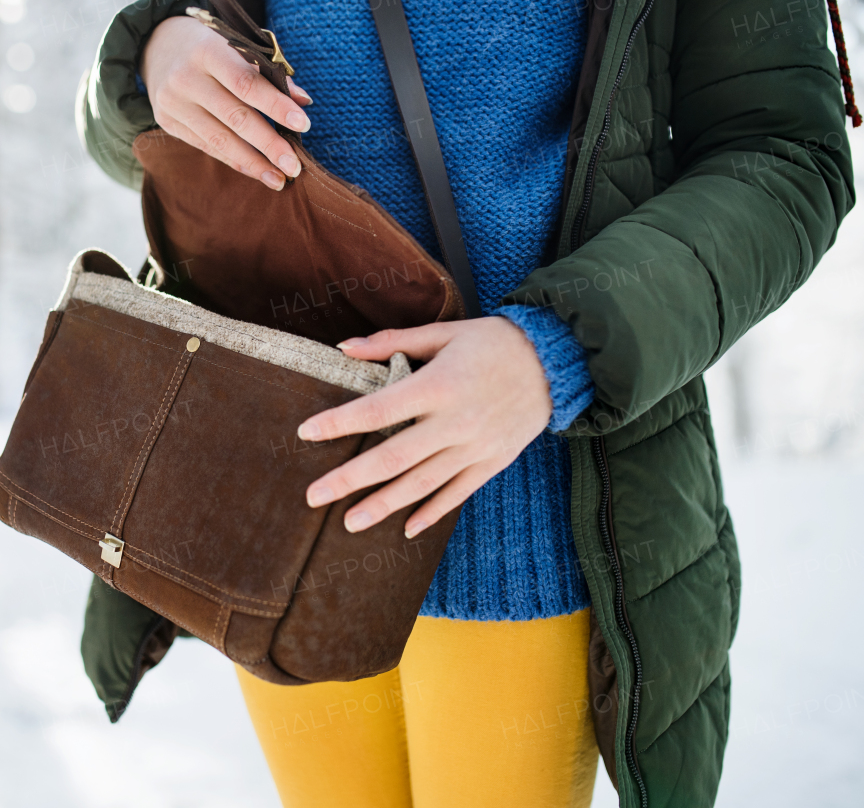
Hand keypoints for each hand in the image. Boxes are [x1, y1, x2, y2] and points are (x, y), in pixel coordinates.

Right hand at [140, 15, 312, 190]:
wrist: (158, 45)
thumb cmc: (210, 46)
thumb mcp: (235, 46)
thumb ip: (268, 71)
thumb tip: (303, 101)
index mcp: (207, 50)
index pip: (246, 83)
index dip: (276, 106)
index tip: (303, 125)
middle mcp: (186, 77)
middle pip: (235, 117)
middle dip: (268, 144)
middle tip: (294, 165)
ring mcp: (173, 102)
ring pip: (219, 139)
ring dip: (253, 162)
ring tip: (279, 178)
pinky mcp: (167, 122)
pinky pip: (206, 146)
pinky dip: (234, 160)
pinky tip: (256, 171)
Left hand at [298, 318, 552, 537]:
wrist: (556, 361)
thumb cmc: (493, 342)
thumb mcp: (443, 333)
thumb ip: (392, 341)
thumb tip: (344, 347)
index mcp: (438, 386)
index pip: (378, 409)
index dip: (339, 422)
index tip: (306, 432)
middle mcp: (454, 423)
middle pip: (393, 458)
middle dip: (349, 479)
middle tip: (313, 496)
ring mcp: (474, 448)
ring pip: (420, 485)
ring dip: (382, 506)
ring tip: (348, 522)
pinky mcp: (491, 463)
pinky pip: (456, 494)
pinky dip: (430, 513)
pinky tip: (405, 529)